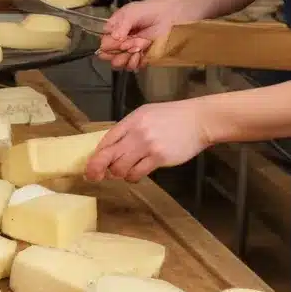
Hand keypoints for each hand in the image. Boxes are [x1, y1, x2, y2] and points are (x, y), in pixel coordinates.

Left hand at [85, 100, 211, 182]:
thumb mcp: (147, 114)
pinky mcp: (159, 157)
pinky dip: (133, 176)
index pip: (106, 139)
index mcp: (131, 120)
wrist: (199, 119)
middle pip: (108, 155)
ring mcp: (147, 145)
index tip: (91, 164)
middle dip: (97, 169)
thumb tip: (114, 145)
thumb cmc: (173, 116)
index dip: (96, 154)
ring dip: (119, 174)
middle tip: (94, 177)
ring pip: (120, 168)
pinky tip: (136, 174)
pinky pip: (137, 173)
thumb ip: (130, 128)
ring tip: (125, 172)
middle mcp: (136, 132)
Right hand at [98, 0, 194, 71]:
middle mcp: (119, 42)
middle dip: (120, 52)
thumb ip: (122, 24)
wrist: (168, 15)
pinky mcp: (141, 57)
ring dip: (128, 57)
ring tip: (139, 47)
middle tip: (130, 45)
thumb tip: (115, 38)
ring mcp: (129, 51)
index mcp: (113, 30)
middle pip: (109, 56)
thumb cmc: (148, 11)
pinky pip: (132, 66)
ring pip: (119, 63)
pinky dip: (136, 62)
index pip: (104, 44)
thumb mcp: (131, 12)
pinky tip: (142, 53)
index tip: (121, 41)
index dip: (110, 46)